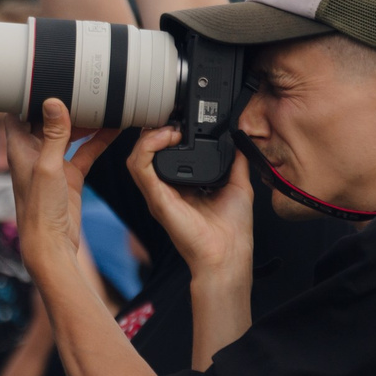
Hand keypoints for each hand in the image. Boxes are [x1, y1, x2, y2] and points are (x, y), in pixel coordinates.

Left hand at [2, 102, 120, 290]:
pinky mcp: (69, 176)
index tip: (46, 77)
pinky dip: (97, 141)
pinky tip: (113, 128)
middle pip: (47, 119)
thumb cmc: (40, 210)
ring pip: (69, 134)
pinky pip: (84, 152)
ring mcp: (52, 164)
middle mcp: (34, 153)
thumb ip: (54, 134)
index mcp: (20, 147)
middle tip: (83, 87)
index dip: (30, 95)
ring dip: (83, 121)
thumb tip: (53, 101)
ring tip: (101, 103)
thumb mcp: (48, 167)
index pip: (19, 112)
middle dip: (64, 104)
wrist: (51, 244)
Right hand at [124, 126, 255, 295]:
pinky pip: (140, 167)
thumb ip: (235, 160)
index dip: (166, 133)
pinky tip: (166, 138)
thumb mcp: (238, 184)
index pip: (162, 154)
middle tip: (173, 120)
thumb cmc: (231, 231)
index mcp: (180, 186)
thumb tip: (239, 138)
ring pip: (136, 157)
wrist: (228, 255)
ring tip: (169, 129)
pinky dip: (147, 148)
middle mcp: (165, 190)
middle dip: (154, 131)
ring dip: (149, 137)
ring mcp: (158, 194)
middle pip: (145, 153)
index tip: (183, 121)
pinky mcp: (156, 199)